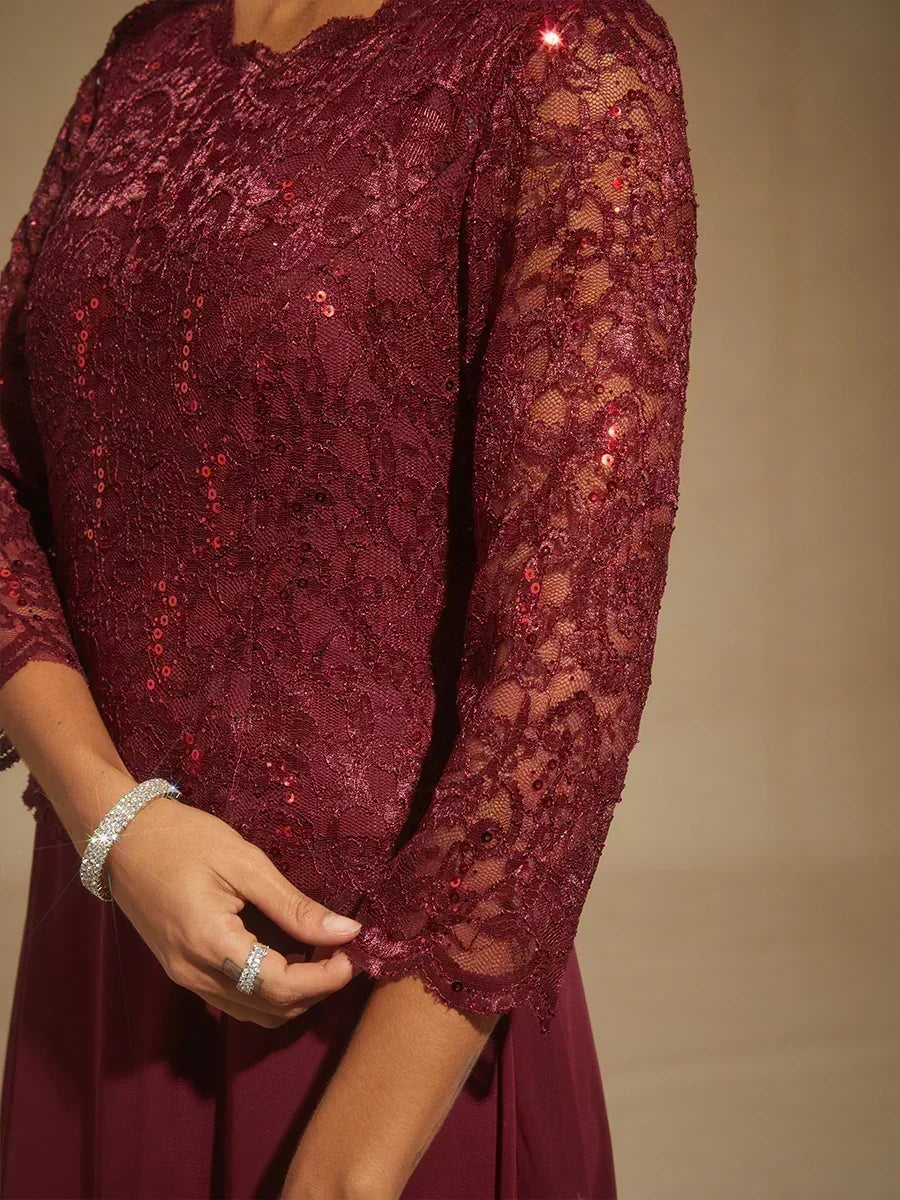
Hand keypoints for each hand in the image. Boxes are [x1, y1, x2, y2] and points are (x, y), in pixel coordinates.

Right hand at [103, 792, 362, 1025]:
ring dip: (293, 995)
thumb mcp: (246, 863)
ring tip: (318, 953)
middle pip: (271, 1009)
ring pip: (254, 1012)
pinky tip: (285, 954)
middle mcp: (195, 974)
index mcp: (211, 945)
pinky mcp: (182, 971)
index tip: (352, 952)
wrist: (122, 837)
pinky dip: (268, 990)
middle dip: (315, 989)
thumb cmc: (183, 839)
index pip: (280, 987)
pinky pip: (234, 999)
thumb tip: (346, 931)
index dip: (324, 979)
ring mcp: (185, 978)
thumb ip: (294, 905)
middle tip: (341, 950)